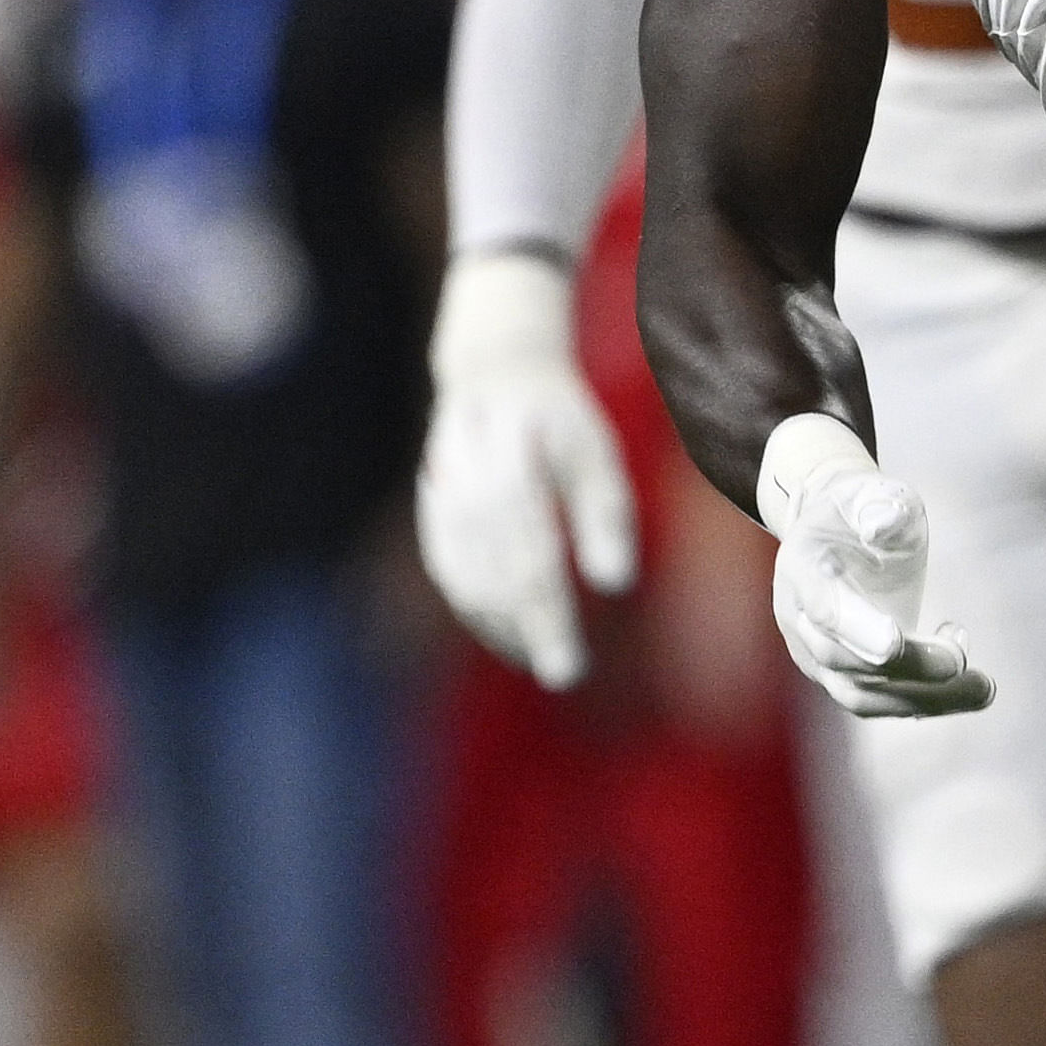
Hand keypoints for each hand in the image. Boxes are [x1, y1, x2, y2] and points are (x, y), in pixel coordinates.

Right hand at [416, 249, 637, 689]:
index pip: (533, 558)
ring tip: (537, 656)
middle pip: (498, 575)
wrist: (496, 372)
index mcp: (515, 462)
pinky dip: (474, 606)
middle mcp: (469, 481)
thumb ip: (604, 517)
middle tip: (562, 673)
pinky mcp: (432, 508)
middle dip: (527, 631)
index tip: (568, 668)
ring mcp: (441, 495)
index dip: (548, 620)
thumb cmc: (563, 421)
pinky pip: (447, 569)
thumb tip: (614, 585)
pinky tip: (505, 631)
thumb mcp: (598, 455)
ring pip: (467, 579)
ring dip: (499, 626)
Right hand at [757, 411, 990, 718]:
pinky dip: (925, 702)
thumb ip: (878, 504)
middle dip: (910, 665)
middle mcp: (800, 620)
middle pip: (845, 661)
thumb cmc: (859, 508)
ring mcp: (816, 654)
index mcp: (802, 567)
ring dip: (925, 699)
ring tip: (983, 688)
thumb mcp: (871, 491)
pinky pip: (879, 702)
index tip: (895, 643)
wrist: (835, 530)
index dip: (856, 629)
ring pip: (861, 697)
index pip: (824, 609)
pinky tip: (970, 689)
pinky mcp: (841, 675)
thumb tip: (885, 522)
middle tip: (963, 657)